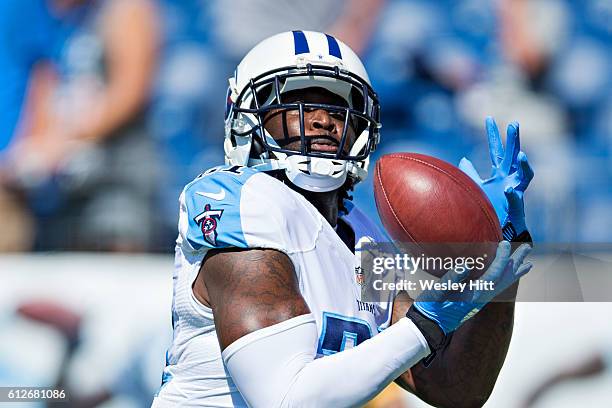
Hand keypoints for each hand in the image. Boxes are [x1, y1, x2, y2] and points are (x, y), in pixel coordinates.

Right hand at [412, 241, 531, 334]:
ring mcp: (479, 300)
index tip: (505, 244)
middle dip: (516, 263)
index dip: (501, 259)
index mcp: (473, 295)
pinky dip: (505, 279)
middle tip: (528, 248)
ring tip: (526, 263)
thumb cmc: (429, 309)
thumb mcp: (436, 292)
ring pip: (502, 284)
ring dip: (514, 272)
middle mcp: (480, 298)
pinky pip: (496, 287)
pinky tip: (505, 275)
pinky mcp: (474, 300)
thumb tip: (465, 265)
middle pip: (504, 279)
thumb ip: (451, 279)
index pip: (493, 275)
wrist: (428, 327)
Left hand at [459, 117, 533, 235]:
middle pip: (513, 156)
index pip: (496, 149)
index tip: (488, 118)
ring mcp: (515, 191)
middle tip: (514, 124)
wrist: (499, 229)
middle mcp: (510, 178)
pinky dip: (511, 194)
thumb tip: (463, 158)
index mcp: (499, 172)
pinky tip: (507, 189)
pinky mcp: (517, 206)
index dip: (493, 134)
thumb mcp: (477, 186)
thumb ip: (471, 173)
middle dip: (514, 140)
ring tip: (521, 155)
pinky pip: (515, 198)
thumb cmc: (491, 207)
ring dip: (523, 165)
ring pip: (525, 175)